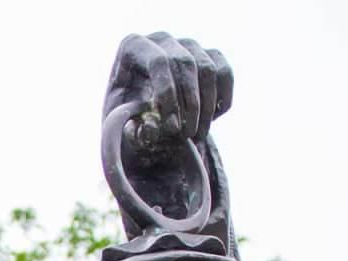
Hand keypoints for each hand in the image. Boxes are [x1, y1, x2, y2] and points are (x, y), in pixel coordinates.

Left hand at [105, 32, 232, 146]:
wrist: (144, 114)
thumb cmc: (127, 117)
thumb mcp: (123, 124)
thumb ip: (132, 128)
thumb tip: (152, 128)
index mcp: (133, 47)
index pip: (159, 62)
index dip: (168, 94)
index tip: (171, 127)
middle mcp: (161, 39)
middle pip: (186, 63)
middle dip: (190, 104)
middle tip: (188, 135)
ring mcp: (187, 44)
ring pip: (208, 69)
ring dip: (206, 106)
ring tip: (197, 134)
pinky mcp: (209, 55)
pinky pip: (224, 73)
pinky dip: (222, 99)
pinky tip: (211, 120)